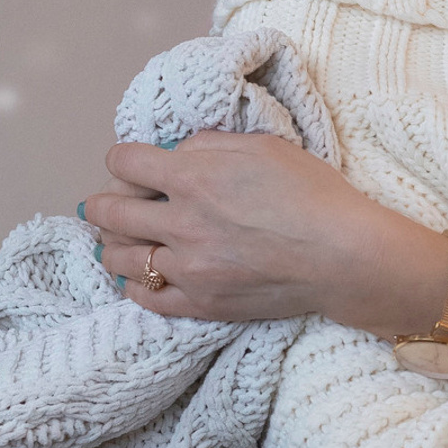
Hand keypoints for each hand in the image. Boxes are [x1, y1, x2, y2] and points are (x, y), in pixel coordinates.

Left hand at [82, 132, 447, 335]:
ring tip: (119, 243)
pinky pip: (147, 298)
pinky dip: (135, 286)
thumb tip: (178, 152)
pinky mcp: (202, 303)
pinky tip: (141, 278)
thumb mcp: (266, 147)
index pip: (123, 163)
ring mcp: (188, 268)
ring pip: (120, 258)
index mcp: (192, 177)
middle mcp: (180, 222)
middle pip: (109, 212)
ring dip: (113, 245)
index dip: (123, 161)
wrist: (346, 255)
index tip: (131, 166)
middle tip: (105, 206)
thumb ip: (211, 144)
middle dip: (102, 205)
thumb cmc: (315, 195)